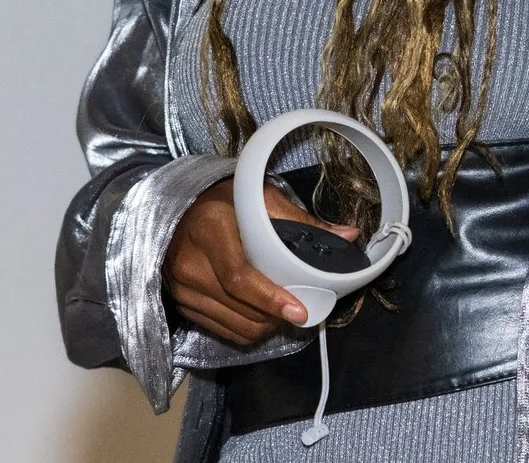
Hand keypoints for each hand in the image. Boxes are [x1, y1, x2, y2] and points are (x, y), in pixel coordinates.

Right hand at [164, 178, 356, 347]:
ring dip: (263, 326)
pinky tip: (260, 316)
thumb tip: (348, 235)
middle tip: (299, 310)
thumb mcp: (259, 199)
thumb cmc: (223, 202)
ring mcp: (183, 287)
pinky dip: (245, 329)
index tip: (299, 311)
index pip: (240, 277)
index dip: (271, 298)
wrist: (181, 211)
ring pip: (233, 324)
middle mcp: (190, 262)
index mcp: (210, 229)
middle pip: (240, 306)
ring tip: (281, 312)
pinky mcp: (182, 303)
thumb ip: (302, 221)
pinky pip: (221, 330)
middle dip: (274, 315)